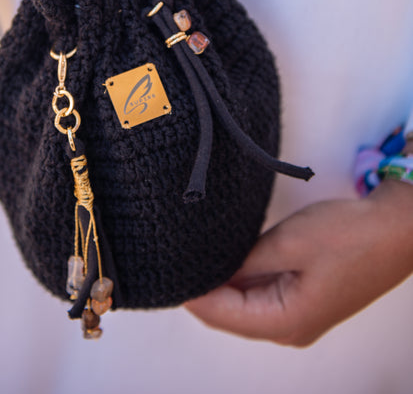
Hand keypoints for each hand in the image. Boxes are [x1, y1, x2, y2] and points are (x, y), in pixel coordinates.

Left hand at [185, 181, 412, 346]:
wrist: (395, 228)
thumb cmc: (347, 236)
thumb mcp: (287, 243)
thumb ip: (243, 261)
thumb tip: (206, 270)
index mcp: (284, 323)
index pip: (219, 314)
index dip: (190, 291)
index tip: (168, 265)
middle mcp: (288, 329)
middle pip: (229, 314)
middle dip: (203, 287)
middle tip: (178, 253)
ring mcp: (298, 317)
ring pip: (244, 304)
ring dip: (223, 281)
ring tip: (197, 250)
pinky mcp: (304, 300)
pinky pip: (262, 293)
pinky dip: (243, 277)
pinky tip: (229, 253)